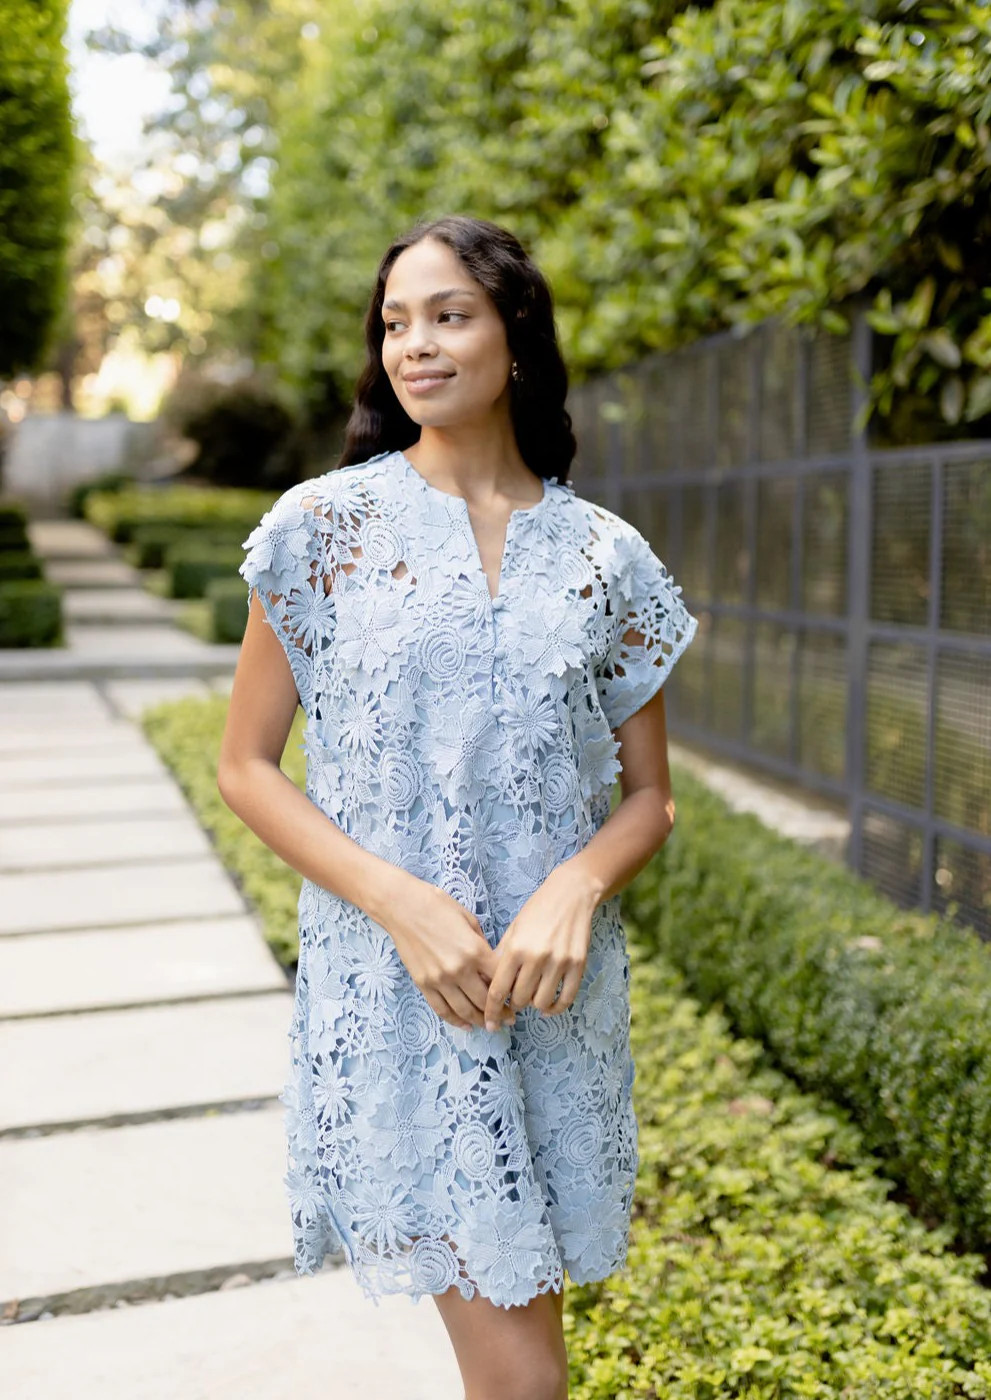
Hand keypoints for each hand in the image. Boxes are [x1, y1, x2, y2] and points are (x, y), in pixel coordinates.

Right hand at [381, 876, 515, 1032]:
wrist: (403, 907)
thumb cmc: (437, 906)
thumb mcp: (469, 920)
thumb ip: (482, 945)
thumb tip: (490, 964)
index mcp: (475, 951)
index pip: (499, 980)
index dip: (511, 992)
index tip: (516, 998)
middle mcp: (459, 969)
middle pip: (484, 1001)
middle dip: (499, 1014)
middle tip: (509, 1019)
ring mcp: (440, 980)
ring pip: (464, 1010)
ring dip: (479, 1021)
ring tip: (489, 1026)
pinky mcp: (424, 984)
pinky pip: (442, 1009)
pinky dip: (455, 1020)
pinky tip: (465, 1025)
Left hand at [483, 864, 598, 1030]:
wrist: (571, 894)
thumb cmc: (536, 911)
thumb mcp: (513, 930)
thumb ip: (500, 958)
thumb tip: (486, 987)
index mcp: (515, 949)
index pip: (498, 990)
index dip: (491, 1011)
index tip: (489, 1023)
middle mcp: (537, 957)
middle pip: (519, 1000)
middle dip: (514, 1005)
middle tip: (514, 1000)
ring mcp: (559, 962)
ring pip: (541, 1002)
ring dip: (533, 1005)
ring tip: (531, 997)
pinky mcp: (578, 965)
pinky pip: (565, 999)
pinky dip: (555, 1008)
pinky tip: (548, 1006)